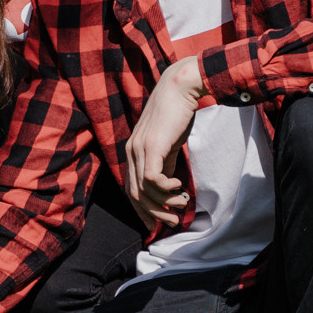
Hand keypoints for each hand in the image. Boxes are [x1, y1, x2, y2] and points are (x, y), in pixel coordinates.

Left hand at [124, 57, 204, 227]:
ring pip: (144, 190)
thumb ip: (166, 162)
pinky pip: (152, 178)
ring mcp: (139, 149)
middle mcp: (131, 152)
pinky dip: (165, 188)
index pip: (130, 189)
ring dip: (165, 203)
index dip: (142, 210)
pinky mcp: (152, 146)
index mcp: (133, 152)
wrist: (180, 88)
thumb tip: (169, 185)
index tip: (157, 224)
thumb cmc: (177, 114)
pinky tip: (179, 187)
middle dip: (154, 214)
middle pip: (135, 195)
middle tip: (173, 222)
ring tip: (182, 205)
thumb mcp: (169, 143)